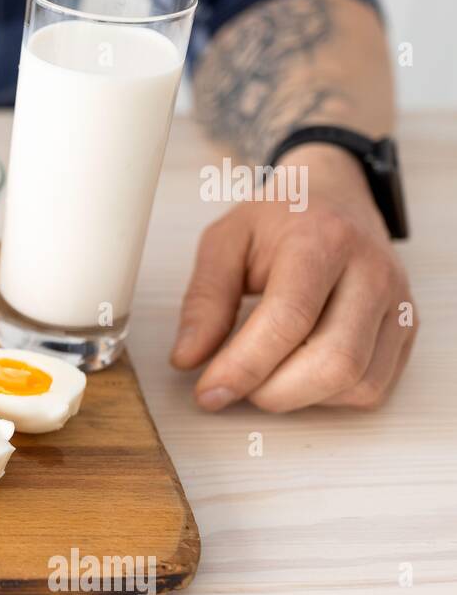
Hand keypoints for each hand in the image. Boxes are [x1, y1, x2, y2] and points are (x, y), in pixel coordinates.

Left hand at [171, 144, 416, 412]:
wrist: (335, 195)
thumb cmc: (280, 219)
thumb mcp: (225, 241)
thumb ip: (203, 300)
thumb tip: (188, 359)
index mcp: (322, 240)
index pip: (288, 320)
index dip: (244, 367)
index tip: (209, 392)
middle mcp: (371, 272)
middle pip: (334, 363)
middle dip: (273, 392)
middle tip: (234, 386)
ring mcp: (396, 302)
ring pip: (357, 383)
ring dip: (300, 398)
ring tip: (264, 375)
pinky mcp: (405, 328)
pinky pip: (373, 387)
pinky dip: (328, 397)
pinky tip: (299, 373)